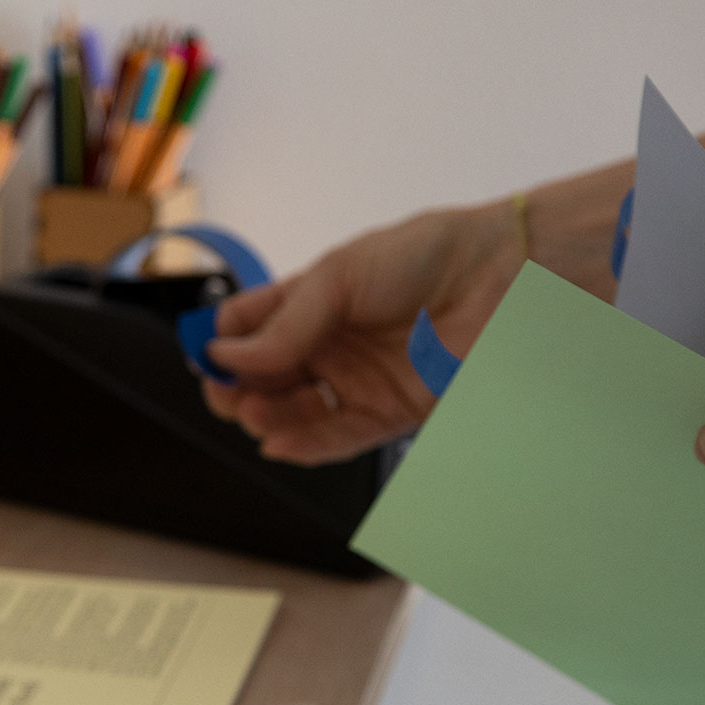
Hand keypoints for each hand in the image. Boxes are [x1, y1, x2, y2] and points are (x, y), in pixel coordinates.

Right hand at [199, 200, 523, 462]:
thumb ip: (285, 324)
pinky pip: (337, 439)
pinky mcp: (390, 413)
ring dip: (265, 417)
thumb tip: (227, 357)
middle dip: (235, 388)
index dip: (220, 343)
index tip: (202, 354)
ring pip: (294, 413)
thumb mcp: (338, 277)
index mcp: (312, 302)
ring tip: (252, 412)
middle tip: (223, 391)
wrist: (503, 279)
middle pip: (264, 378)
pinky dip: (304, 447)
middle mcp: (331, 344)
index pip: (249, 329)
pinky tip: (277, 443)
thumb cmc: (427, 257)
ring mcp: (358, 381)